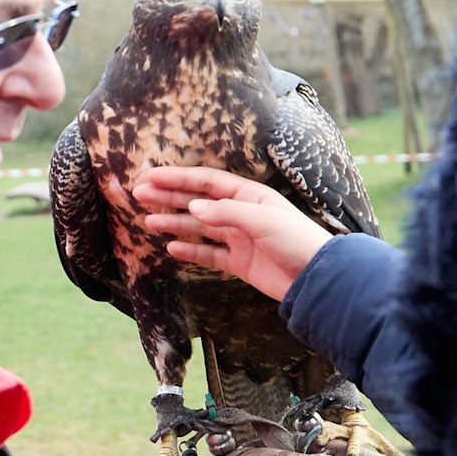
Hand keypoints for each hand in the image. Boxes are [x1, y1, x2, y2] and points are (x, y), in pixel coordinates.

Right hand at [133, 166, 331, 300]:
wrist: (317, 278)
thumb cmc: (296, 241)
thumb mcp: (262, 221)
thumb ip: (227, 213)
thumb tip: (193, 207)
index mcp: (249, 196)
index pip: (206, 182)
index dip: (178, 179)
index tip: (151, 177)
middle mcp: (242, 213)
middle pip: (198, 201)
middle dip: (169, 197)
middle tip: (139, 195)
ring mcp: (240, 238)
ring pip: (200, 227)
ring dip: (175, 223)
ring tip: (148, 221)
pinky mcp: (240, 262)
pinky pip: (210, 254)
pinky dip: (191, 251)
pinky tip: (172, 248)